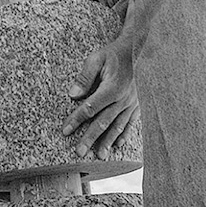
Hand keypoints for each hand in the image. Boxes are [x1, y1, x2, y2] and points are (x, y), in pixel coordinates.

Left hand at [62, 39, 138, 157]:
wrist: (140, 50)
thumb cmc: (115, 54)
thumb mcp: (97, 58)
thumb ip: (85, 77)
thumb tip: (73, 94)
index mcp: (112, 88)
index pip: (90, 108)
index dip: (76, 120)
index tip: (65, 131)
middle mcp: (123, 99)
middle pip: (103, 122)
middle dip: (90, 139)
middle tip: (80, 152)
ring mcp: (131, 104)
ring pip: (117, 126)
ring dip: (107, 142)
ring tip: (100, 156)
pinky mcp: (137, 105)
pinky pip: (130, 123)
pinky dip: (124, 135)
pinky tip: (117, 145)